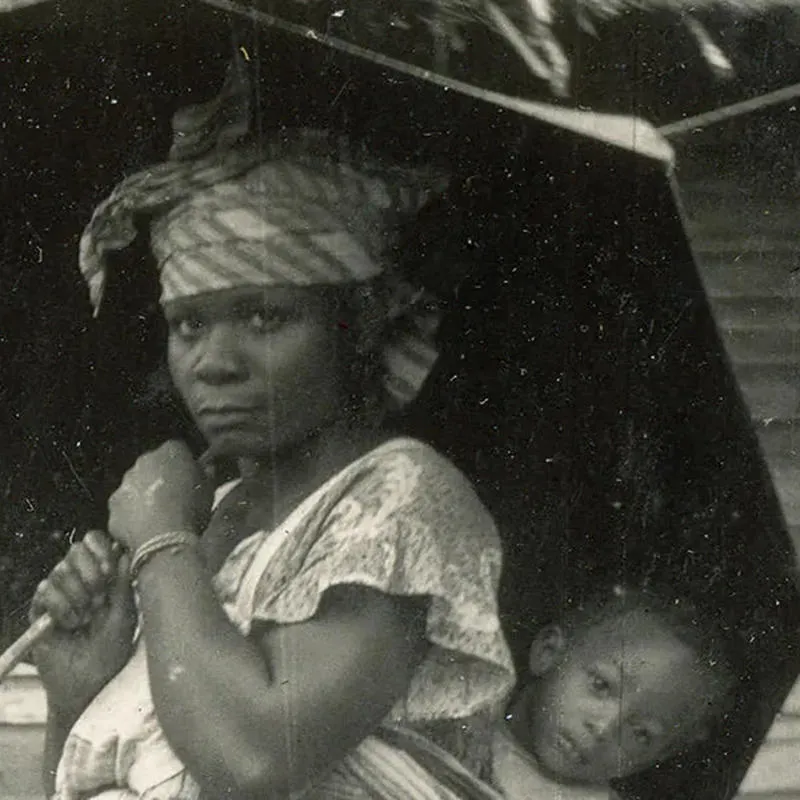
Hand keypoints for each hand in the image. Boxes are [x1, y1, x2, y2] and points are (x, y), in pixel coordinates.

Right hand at [29, 530, 135, 720]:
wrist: (87, 683)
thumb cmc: (112, 651)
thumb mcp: (125, 617)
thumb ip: (123, 584)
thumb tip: (125, 552)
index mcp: (105, 577)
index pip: (96, 542)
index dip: (100, 548)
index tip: (108, 569)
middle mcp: (80, 580)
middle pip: (75, 550)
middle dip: (90, 574)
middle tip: (98, 600)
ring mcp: (59, 594)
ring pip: (60, 570)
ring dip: (77, 596)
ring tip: (85, 619)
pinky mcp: (40, 610)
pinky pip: (44, 590)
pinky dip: (60, 608)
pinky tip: (69, 626)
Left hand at [108, 440, 212, 551]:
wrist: (164, 540)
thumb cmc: (192, 511)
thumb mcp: (209, 490)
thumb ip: (206, 473)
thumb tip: (206, 467)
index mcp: (170, 452)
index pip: (177, 449)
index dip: (183, 463)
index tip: (189, 477)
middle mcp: (144, 461)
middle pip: (152, 465)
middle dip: (159, 476)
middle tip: (172, 496)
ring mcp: (125, 483)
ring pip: (135, 485)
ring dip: (144, 494)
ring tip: (158, 515)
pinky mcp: (114, 505)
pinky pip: (124, 506)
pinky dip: (131, 513)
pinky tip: (144, 527)